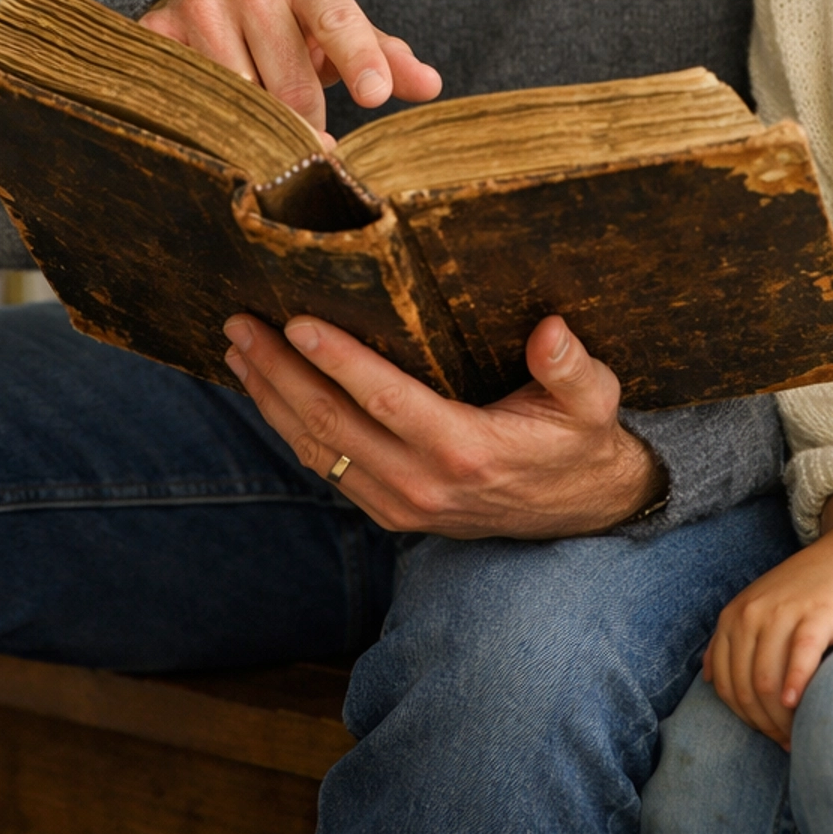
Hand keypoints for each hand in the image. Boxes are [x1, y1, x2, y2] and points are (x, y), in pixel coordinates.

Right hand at [140, 0, 441, 127]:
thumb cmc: (289, 24)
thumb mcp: (337, 31)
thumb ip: (385, 56)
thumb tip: (431, 86)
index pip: (337, 18)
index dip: (359, 58)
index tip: (375, 96)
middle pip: (290, 85)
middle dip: (307, 128)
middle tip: (312, 145)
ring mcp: (198, 6)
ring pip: (240, 101)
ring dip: (257, 127)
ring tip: (261, 120)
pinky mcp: (156, 34)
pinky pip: (194, 102)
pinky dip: (213, 124)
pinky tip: (220, 122)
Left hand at [222, 310, 665, 539]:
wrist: (581, 512)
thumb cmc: (580, 440)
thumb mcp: (594, 401)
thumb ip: (572, 367)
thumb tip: (549, 330)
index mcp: (465, 450)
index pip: (385, 400)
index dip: (337, 361)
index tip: (295, 321)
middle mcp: (422, 484)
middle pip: (331, 424)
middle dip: (279, 371)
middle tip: (240, 323)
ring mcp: (399, 504)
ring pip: (316, 450)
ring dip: (271, 398)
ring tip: (238, 349)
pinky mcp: (389, 511)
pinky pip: (324, 468)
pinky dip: (288, 428)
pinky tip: (266, 393)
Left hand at [704, 506, 832, 746]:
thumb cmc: (809, 591)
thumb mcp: (760, 607)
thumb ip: (734, 639)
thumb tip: (708, 678)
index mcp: (733, 616)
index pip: (725, 684)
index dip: (744, 718)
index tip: (767, 734)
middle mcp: (751, 614)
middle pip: (745, 688)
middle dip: (764, 724)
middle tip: (786, 743)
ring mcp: (782, 613)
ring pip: (767, 681)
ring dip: (781, 718)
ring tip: (798, 737)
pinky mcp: (816, 615)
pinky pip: (799, 658)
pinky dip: (796, 686)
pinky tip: (799, 704)